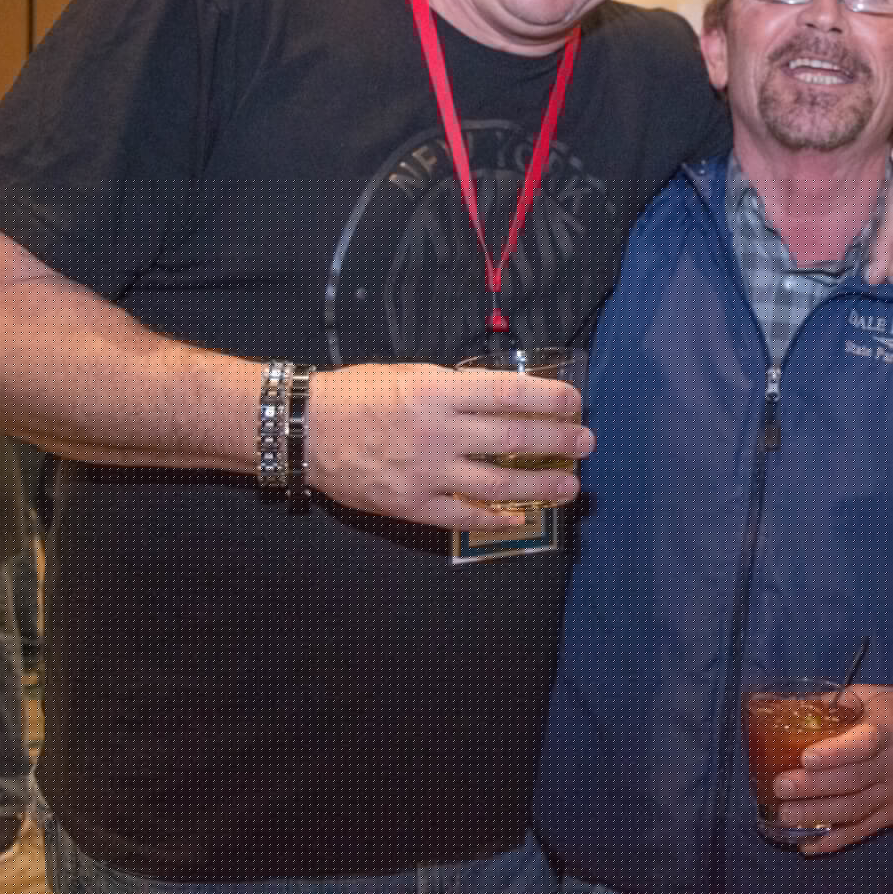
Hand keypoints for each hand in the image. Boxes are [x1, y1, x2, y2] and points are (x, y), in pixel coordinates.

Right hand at [303, 362, 589, 528]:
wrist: (307, 429)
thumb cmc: (359, 393)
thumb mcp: (412, 373)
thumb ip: (457, 388)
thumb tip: (506, 398)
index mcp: (438, 390)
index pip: (509, 393)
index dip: (549, 399)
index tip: (574, 403)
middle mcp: (438, 432)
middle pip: (514, 439)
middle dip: (558, 442)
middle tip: (586, 443)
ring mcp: (426, 473)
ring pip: (498, 484)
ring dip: (541, 486)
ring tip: (569, 485)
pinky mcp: (412, 505)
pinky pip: (464, 517)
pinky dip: (497, 519)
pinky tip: (521, 518)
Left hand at [767, 685, 892, 854]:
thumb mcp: (875, 695)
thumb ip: (838, 703)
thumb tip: (796, 708)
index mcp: (890, 728)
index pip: (864, 743)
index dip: (835, 753)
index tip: (806, 758)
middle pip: (853, 780)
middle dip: (813, 787)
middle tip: (780, 787)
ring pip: (854, 808)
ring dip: (817, 814)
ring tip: (784, 814)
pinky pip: (863, 830)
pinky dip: (835, 839)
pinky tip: (807, 842)